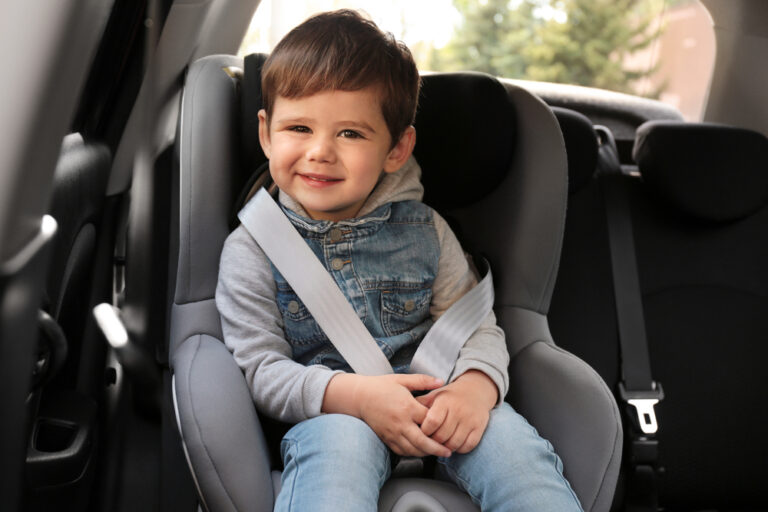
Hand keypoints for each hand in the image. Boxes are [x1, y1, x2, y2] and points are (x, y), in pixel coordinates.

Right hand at [323, 373, 450, 457]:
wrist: (359, 397)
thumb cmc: (381, 387)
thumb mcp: (402, 379)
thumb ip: (423, 380)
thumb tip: (441, 381)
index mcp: (407, 406)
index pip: (429, 421)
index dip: (440, 424)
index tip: (449, 426)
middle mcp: (400, 422)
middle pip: (423, 441)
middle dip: (437, 449)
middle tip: (448, 452)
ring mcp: (392, 432)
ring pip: (413, 450)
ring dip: (426, 453)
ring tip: (437, 452)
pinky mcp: (386, 438)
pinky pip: (402, 451)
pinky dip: (413, 454)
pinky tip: (421, 451)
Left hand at [415, 370, 497, 453]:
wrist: (476, 390)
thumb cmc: (450, 395)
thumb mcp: (435, 395)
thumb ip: (421, 404)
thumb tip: (405, 411)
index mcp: (445, 401)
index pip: (432, 422)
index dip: (424, 431)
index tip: (420, 433)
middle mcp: (458, 410)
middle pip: (442, 436)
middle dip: (432, 442)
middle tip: (428, 442)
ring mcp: (470, 420)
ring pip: (454, 443)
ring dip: (445, 448)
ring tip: (439, 445)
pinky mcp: (479, 428)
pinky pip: (467, 446)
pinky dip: (459, 449)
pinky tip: (453, 445)